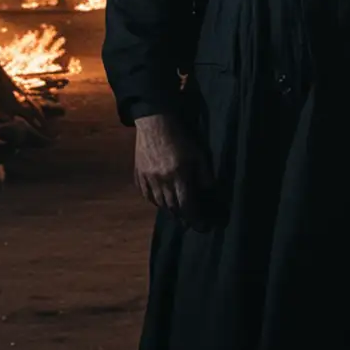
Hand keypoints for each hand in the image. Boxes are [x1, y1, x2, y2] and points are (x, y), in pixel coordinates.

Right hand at [133, 113, 214, 227]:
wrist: (155, 122)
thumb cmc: (180, 137)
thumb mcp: (198, 153)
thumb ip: (204, 174)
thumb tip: (210, 191)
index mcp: (179, 175)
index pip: (188, 206)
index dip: (196, 219)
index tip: (203, 227)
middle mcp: (162, 181)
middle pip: (173, 208)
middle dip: (183, 218)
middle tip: (191, 224)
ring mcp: (148, 179)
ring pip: (160, 203)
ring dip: (170, 211)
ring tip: (178, 214)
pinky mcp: (138, 175)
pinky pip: (147, 196)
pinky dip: (155, 201)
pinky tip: (162, 201)